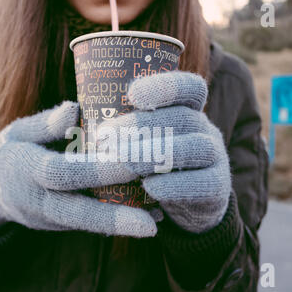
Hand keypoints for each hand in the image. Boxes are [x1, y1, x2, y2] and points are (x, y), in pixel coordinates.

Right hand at [0, 101, 157, 236]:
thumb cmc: (9, 154)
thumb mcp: (18, 131)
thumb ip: (46, 124)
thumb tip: (74, 108)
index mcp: (27, 170)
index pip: (64, 172)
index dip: (97, 171)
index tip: (132, 166)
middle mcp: (38, 200)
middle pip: (76, 212)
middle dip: (114, 217)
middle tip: (150, 222)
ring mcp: (49, 217)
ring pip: (86, 224)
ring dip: (121, 225)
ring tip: (156, 222)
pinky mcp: (60, 224)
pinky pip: (89, 225)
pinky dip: (117, 223)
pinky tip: (149, 219)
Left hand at [98, 71, 231, 232]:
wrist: (190, 205)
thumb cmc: (154, 166)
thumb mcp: (142, 143)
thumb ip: (122, 130)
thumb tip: (73, 119)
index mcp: (188, 111)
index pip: (188, 88)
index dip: (163, 87)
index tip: (132, 94)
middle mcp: (205, 129)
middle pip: (184, 118)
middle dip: (143, 126)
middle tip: (106, 138)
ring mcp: (216, 158)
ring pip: (196, 148)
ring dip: (156, 153)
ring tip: (122, 161)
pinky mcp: (218, 187)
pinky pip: (204, 183)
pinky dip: (174, 185)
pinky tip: (149, 187)